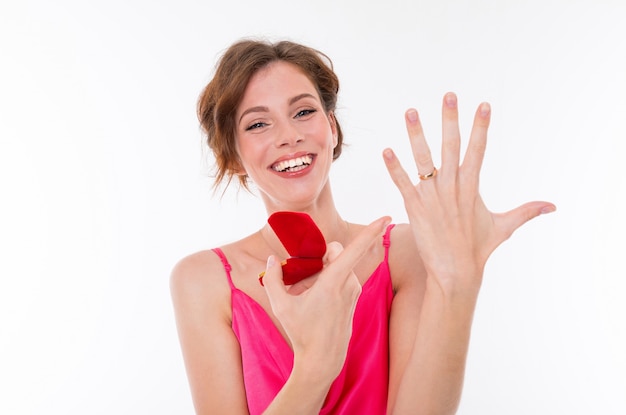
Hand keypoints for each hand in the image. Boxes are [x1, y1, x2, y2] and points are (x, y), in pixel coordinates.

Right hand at [261, 216, 389, 377]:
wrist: (322, 361)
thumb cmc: (302, 333)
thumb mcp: (280, 306)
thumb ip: (273, 279)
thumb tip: (272, 260)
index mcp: (333, 281)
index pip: (356, 249)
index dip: (372, 230)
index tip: (387, 215)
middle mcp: (349, 284)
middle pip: (338, 252)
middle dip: (322, 256)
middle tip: (304, 278)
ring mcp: (354, 292)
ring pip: (339, 266)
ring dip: (324, 271)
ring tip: (308, 294)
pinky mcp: (354, 298)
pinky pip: (342, 278)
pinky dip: (329, 281)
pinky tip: (316, 301)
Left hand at [383, 93, 554, 293]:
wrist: (457, 273)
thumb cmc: (478, 249)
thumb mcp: (504, 227)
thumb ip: (526, 211)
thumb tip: (552, 206)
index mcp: (472, 188)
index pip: (478, 151)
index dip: (481, 127)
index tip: (484, 104)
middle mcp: (453, 188)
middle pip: (452, 147)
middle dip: (450, 120)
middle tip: (448, 95)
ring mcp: (433, 198)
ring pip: (424, 160)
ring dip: (416, 135)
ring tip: (410, 111)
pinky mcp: (416, 209)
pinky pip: (403, 184)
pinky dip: (394, 168)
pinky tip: (386, 150)